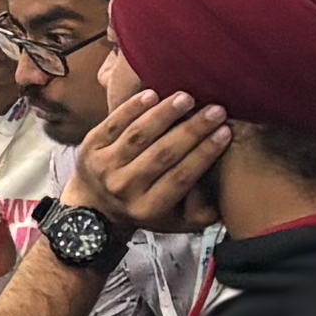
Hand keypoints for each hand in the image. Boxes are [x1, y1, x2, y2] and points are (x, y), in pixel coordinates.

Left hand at [64, 90, 230, 235]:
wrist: (94, 207)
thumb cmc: (146, 209)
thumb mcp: (176, 221)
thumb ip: (202, 211)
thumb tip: (222, 187)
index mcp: (148, 207)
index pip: (181, 177)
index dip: (205, 153)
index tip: (226, 132)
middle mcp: (124, 188)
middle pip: (162, 154)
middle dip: (192, 129)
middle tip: (216, 110)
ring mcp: (104, 166)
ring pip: (138, 135)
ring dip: (164, 114)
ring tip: (187, 98)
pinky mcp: (90, 146)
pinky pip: (113, 122)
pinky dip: (133, 107)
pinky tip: (153, 94)